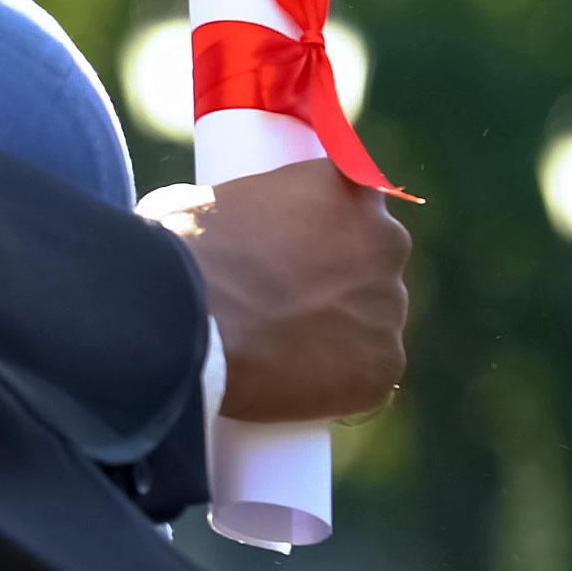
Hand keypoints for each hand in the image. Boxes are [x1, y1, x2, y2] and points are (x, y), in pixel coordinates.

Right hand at [179, 157, 410, 422]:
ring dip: (340, 332)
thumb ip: (253, 211)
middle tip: (285, 303)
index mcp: (350, 189)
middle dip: (339, 281)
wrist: (183, 316)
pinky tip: (294, 381)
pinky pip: (366, 374)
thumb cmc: (187, 249)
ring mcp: (389, 308)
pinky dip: (338, 381)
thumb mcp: (216, 199)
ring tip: (281, 350)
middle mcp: (386, 241)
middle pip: (372, 263)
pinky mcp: (382, 367)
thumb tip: (239, 233)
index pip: (352, 207)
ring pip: (370, 322)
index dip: (323, 232)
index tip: (293, 253)